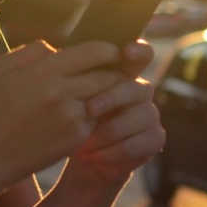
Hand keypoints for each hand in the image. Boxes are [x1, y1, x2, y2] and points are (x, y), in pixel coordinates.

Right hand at [0, 39, 126, 187]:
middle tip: (116, 72)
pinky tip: (84, 115)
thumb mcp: (2, 68)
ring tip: (103, 92)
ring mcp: (70, 116)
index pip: (93, 52)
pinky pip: (96, 118)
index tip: (112, 51)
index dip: (109, 50)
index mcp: (43, 70)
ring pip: (104, 97)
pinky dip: (94, 115)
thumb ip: (32, 50)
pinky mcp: (77, 137)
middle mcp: (60, 92)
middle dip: (114, 73)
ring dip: (107, 94)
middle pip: (105, 75)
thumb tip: (58, 48)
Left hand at [64, 42, 164, 188]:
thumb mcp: (67, 97)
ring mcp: (150, 115)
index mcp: (122, 75)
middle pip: (136, 87)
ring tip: (83, 144)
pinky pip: (139, 143)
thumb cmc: (71, 121)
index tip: (126, 51)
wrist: (82, 157)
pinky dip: (112, 151)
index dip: (139, 50)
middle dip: (112, 98)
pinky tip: (92, 156)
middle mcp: (140, 92)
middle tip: (88, 109)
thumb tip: (51, 50)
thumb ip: (69, 75)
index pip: (141, 54)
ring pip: (139, 117)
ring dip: (108, 132)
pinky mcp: (154, 139)